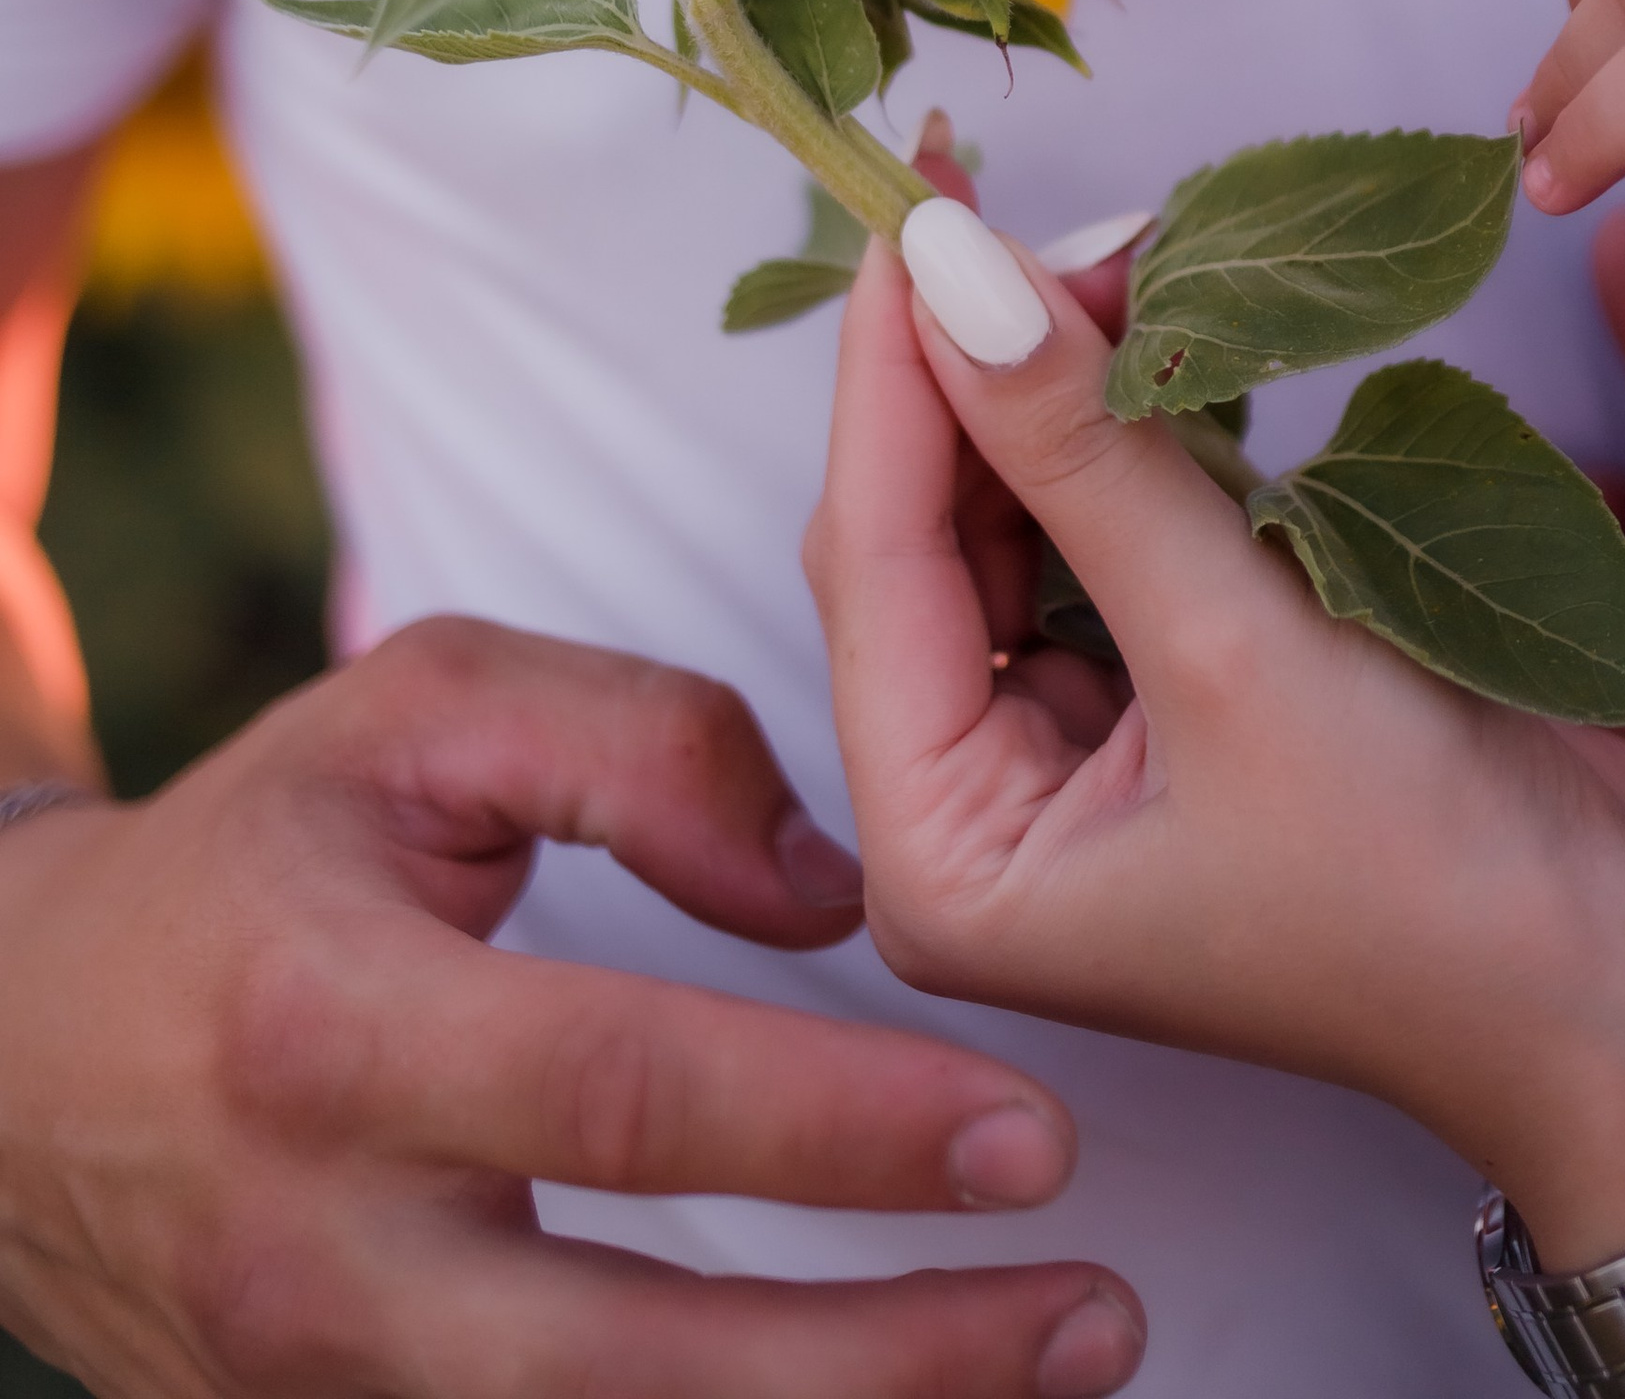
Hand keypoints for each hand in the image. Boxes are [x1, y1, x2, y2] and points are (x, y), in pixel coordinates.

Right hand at [0, 617, 1144, 1398]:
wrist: (18, 1060)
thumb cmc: (258, 855)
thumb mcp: (418, 709)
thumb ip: (636, 743)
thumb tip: (827, 898)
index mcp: (339, 1033)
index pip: (628, 1097)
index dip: (841, 1127)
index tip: (1033, 1129)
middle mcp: (324, 1257)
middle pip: (637, 1363)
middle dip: (891, 1361)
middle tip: (1102, 1309)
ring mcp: (319, 1396)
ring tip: (1059, 1365)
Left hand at [807, 234, 1624, 1276]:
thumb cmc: (1435, 886)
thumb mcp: (1238, 653)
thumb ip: (1089, 455)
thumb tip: (954, 278)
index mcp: (945, 856)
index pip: (876, 556)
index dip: (895, 368)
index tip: (921, 201)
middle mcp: (985, 806)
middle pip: (934, 527)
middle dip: (988, 368)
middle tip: (1043, 211)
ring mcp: (1087, 751)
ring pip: (1029, 511)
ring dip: (1072, 381)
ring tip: (1130, 248)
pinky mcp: (1186, 695)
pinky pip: (1123, 527)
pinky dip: (1148, 429)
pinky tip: (1176, 328)